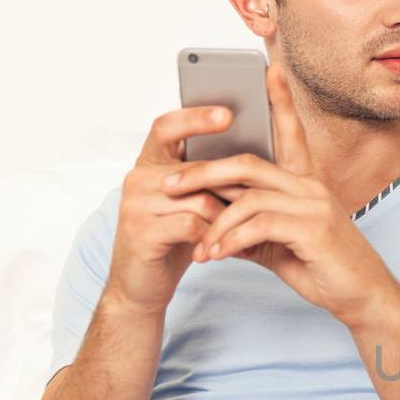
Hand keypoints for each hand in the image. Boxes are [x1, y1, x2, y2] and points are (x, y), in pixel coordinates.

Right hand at [103, 105, 239, 314]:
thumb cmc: (173, 241)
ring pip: (200, 199)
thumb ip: (208, 180)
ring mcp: (135, 203)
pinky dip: (214, 237)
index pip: (167, 126)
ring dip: (228, 218)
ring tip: (243, 234)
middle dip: (232, 189)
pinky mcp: (140, 231)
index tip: (229, 113)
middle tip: (263, 200)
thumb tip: (254, 154)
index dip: (196, 118)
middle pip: (197, 170)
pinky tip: (224, 250)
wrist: (141, 286)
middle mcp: (137, 177)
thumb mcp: (190, 204)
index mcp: (149, 164)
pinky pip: (192, 225)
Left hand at [159, 59, 399, 324]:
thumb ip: (249, 229)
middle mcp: (311, 186)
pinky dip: (230, 240)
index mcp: (306, 183)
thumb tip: (211, 226)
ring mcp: (313, 205)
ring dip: (214, 222)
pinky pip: (258, 225)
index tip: (268, 69)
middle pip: (248, 163)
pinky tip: (215, 256)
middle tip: (171, 184)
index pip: (291, 133)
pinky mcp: (312, 229)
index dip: (280, 100)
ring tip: (198, 246)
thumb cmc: (325, 269)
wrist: (362, 298)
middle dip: (204, 172)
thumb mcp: (279, 245)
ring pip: (248, 196)